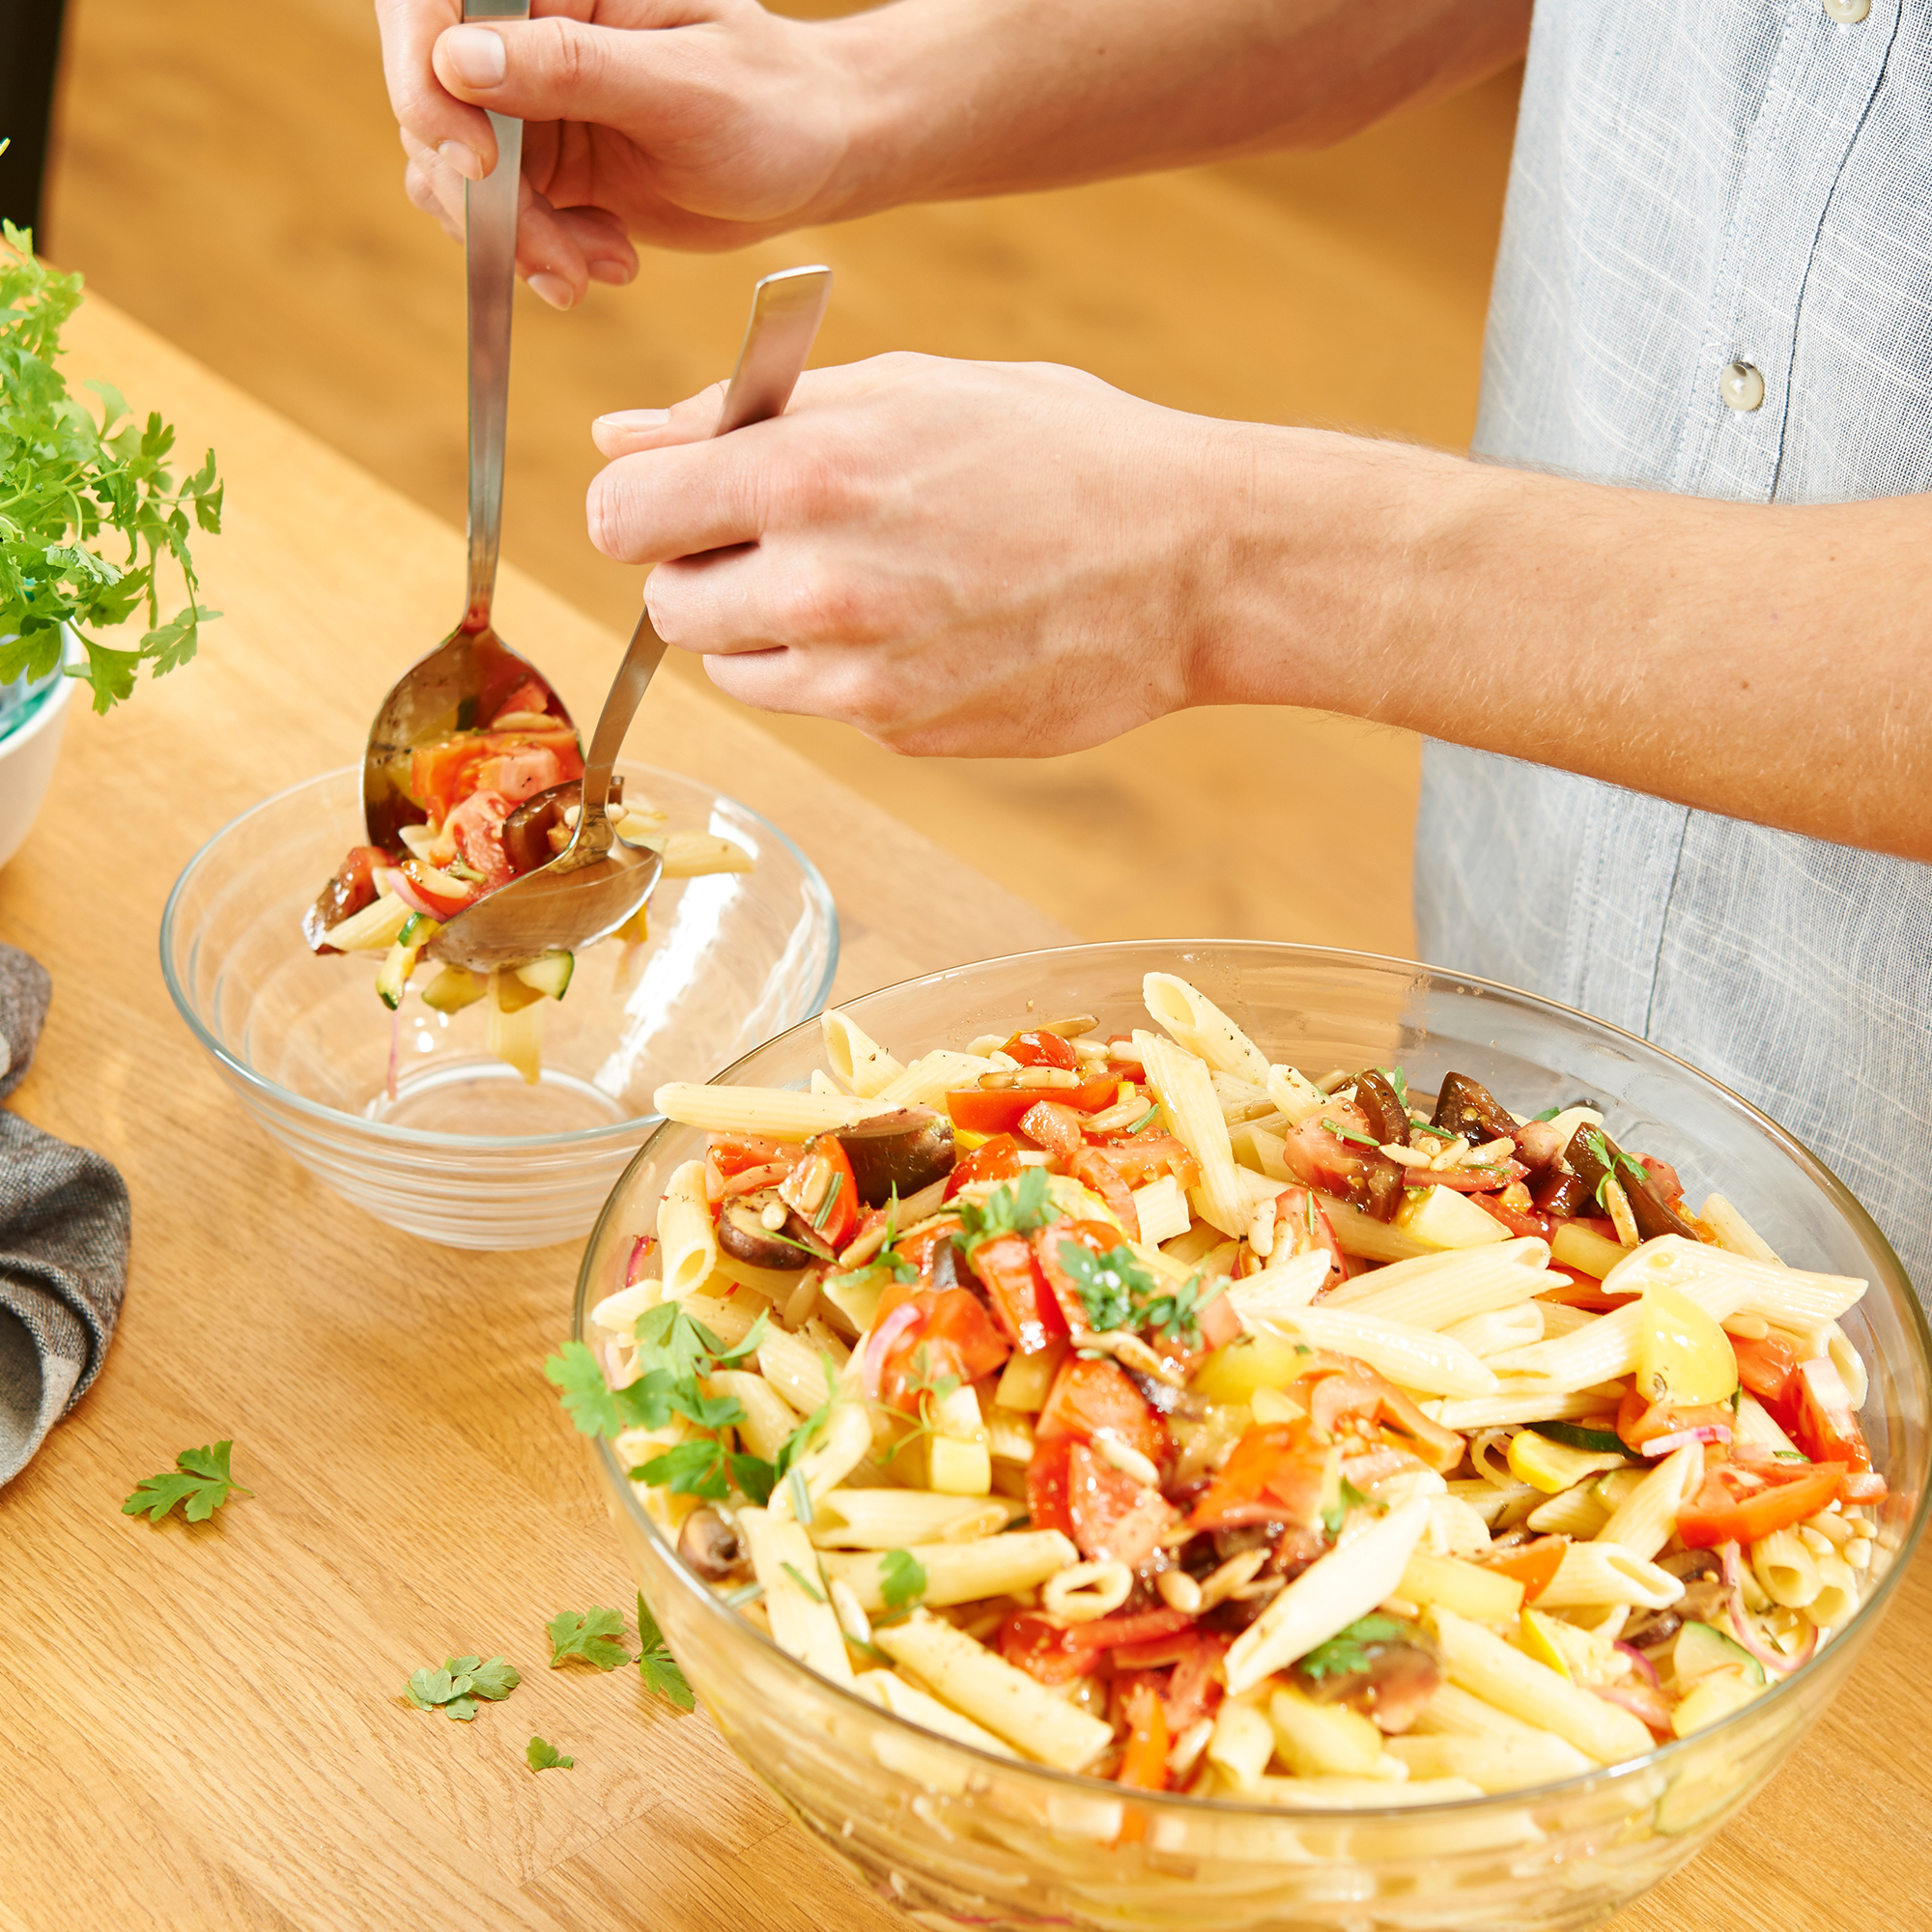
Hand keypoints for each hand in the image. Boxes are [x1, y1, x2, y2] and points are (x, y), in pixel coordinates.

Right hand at [375, 0, 858, 307]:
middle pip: (435, 102)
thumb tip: (456, 61)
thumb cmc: (770, 102)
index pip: (436, 6)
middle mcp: (528, 31)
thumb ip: (572, 69)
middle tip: (553, 260)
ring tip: (599, 267)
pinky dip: (542, 253)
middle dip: (481, 199)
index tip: (476, 167)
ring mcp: (527, 101)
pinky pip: (498, 217)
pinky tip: (611, 260)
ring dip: (517, 238)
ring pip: (456, 172)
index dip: (425, 83)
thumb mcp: (683, 86)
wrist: (813, 157)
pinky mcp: (543, 165)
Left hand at [584, 355, 1236, 755]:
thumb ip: (740, 415)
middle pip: (665, 606)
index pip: (620, 517)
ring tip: (868, 580)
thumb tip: (614, 442)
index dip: (645, 504)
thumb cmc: (1058, 450)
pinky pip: (820, 709)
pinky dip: (844, 675)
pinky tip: (927, 626)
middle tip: (786, 537)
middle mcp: (818, 590)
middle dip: (705, 570)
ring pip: (734, 668)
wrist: (1193, 562)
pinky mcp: (902, 737)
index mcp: (806, 476)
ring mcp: (860, 682)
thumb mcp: (902, 390)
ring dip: (766, 630)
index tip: (682, 499)